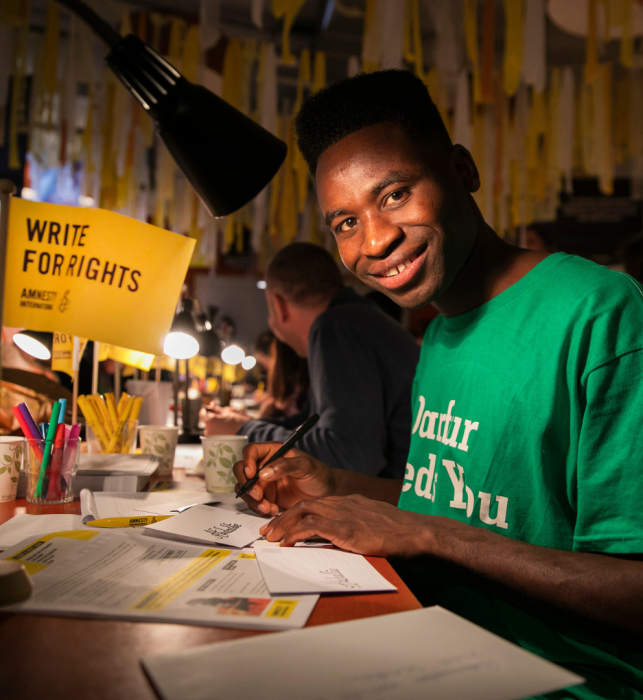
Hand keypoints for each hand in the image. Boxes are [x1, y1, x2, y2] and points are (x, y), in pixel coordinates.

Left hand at [200, 404, 248, 435]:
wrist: (246, 433)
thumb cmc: (237, 422)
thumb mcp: (226, 412)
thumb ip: (216, 408)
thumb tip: (211, 404)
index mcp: (209, 420)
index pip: (202, 412)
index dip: (207, 409)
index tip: (213, 408)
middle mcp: (207, 429)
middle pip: (208, 420)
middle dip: (215, 417)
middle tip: (224, 417)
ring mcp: (210, 437)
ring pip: (211, 427)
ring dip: (217, 424)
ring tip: (228, 424)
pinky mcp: (214, 442)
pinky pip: (214, 434)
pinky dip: (219, 431)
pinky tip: (227, 430)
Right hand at [233, 442, 335, 515]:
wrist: (325, 493)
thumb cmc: (318, 474)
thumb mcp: (305, 466)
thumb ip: (285, 466)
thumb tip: (263, 473)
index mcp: (272, 452)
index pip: (251, 451)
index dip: (247, 461)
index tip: (251, 475)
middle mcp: (264, 466)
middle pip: (241, 471)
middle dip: (246, 485)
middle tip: (259, 496)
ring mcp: (263, 482)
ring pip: (245, 489)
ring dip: (253, 500)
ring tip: (268, 507)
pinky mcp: (266, 497)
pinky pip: (254, 503)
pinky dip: (259, 509)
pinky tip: (273, 511)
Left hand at [259, 494, 428, 556]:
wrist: (415, 532)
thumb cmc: (399, 532)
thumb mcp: (373, 524)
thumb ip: (356, 526)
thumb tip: (344, 539)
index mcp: (349, 502)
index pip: (316, 503)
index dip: (296, 513)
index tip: (284, 524)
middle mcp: (343, 503)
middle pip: (304, 504)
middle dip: (283, 517)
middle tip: (269, 531)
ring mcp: (343, 514)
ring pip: (304, 511)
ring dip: (284, 524)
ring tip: (272, 538)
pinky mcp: (344, 528)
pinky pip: (312, 527)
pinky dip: (295, 533)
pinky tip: (287, 542)